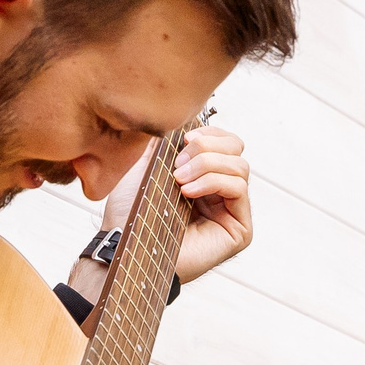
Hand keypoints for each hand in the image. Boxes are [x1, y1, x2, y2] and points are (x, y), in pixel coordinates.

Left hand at [81, 123, 253, 289]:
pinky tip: (188, 192)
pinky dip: (213, 182)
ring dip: (207, 165)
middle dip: (207, 146)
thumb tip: (175, 116)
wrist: (125, 248)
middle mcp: (222, 193)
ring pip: (240, 166)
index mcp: (204, 176)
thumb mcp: (144, 167)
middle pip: (237, 148)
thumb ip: (161, 143)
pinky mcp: (240, 230)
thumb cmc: (131, 216)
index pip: (224, 141)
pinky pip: (239, 189)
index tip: (182, 139)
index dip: (208, 133)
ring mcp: (233, 211)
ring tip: (179, 180)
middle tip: (178, 161)